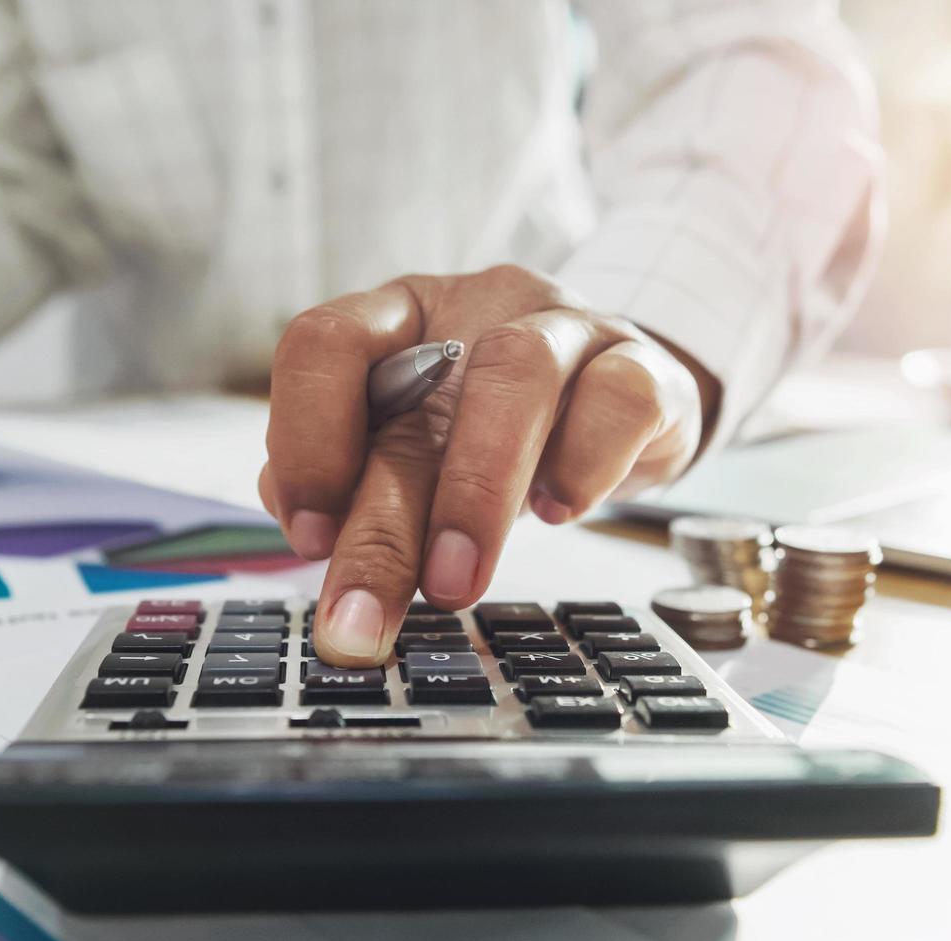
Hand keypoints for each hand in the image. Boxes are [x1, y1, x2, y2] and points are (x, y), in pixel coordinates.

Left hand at [261, 265, 716, 666]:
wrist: (628, 391)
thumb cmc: (502, 423)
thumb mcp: (420, 443)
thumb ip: (357, 477)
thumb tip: (314, 529)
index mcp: (402, 319)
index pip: (327, 342)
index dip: (305, 437)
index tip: (310, 536)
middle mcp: (479, 310)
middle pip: (419, 400)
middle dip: (381, 527)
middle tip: (362, 619)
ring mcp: (568, 327)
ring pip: (519, 376)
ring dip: (477, 492)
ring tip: (456, 582)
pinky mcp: (645, 368)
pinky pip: (620, 398)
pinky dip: (586, 461)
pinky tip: (560, 510)